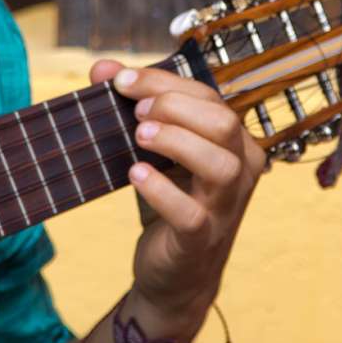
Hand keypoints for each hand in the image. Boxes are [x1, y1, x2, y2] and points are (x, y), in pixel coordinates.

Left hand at [89, 60, 265, 318]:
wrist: (175, 275)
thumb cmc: (170, 202)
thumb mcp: (154, 151)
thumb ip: (132, 107)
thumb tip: (99, 67)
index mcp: (236, 142)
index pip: (209, 98)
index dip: (164, 82)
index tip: (118, 79)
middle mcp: (242, 170)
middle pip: (222, 123)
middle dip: (174, 106)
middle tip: (134, 109)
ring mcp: (226, 206)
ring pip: (219, 163)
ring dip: (176, 141)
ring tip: (138, 135)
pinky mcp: (202, 238)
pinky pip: (191, 213)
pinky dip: (162, 190)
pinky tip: (136, 174)